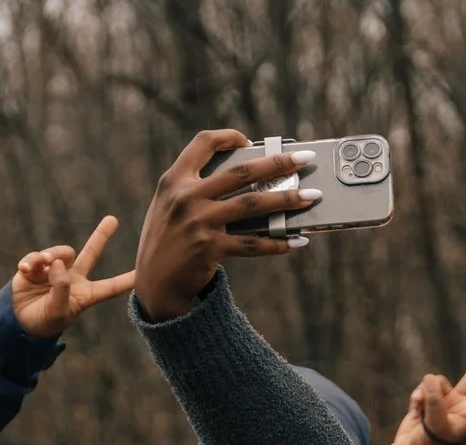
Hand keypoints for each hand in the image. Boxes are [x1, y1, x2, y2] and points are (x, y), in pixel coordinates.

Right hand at [11, 216, 139, 339]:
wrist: (21, 322)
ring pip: (60, 253)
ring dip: (52, 254)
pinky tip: (24, 270)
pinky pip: (37, 257)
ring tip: (43, 263)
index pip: (110, 287)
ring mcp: (55, 271)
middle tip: (113, 219)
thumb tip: (58, 262)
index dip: (126, 281)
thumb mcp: (57, 310)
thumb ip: (60, 287)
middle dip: (101, 236)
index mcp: (85, 294)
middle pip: (90, 253)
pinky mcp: (36, 267)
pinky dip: (31, 260)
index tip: (144, 274)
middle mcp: (72, 278)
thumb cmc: (45, 321)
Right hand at [133, 130, 319, 321]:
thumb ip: (195, 189)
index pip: (202, 144)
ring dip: (287, 200)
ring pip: (253, 205)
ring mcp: (199, 223)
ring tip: (311, 197)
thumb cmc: (167, 242)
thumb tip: (250, 181)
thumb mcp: (169, 207)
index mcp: (174, 180)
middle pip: (240, 172)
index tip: (248, 140)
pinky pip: (252, 244)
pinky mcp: (210, 249)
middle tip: (305, 159)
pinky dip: (277, 243)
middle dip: (278, 162)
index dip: (227, 137)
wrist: (154, 285)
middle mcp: (186, 197)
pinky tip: (296, 242)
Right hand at [392, 336, 465, 444]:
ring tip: (423, 413)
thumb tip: (430, 377)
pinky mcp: (426, 399)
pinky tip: (415, 412)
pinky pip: (421, 389)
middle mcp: (460, 404)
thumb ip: (434, 401)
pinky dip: (416, 398)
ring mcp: (443, 400)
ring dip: (427, 393)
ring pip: (437, 382)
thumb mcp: (436, 427)